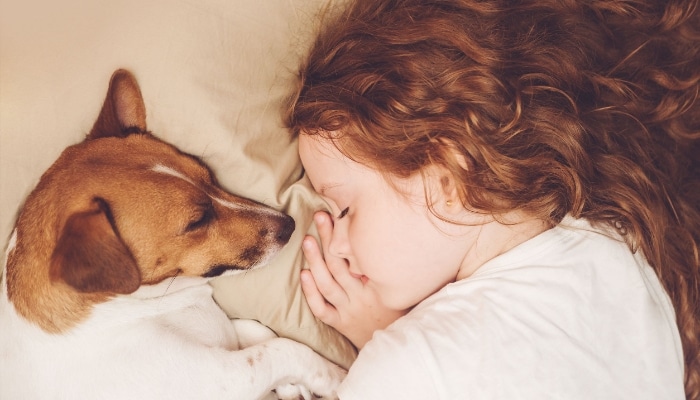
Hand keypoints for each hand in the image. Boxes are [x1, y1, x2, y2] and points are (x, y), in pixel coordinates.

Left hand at [300, 211, 406, 348]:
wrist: (396, 344)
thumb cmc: (396, 309)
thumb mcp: (396, 286)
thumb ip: (386, 268)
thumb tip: (375, 235)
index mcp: (377, 284)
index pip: (359, 255)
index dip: (348, 235)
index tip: (342, 214)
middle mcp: (361, 295)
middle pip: (340, 263)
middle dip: (329, 238)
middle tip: (321, 217)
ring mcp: (348, 309)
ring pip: (328, 283)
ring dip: (316, 260)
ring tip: (308, 240)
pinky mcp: (340, 322)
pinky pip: (322, 308)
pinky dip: (311, 292)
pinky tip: (304, 274)